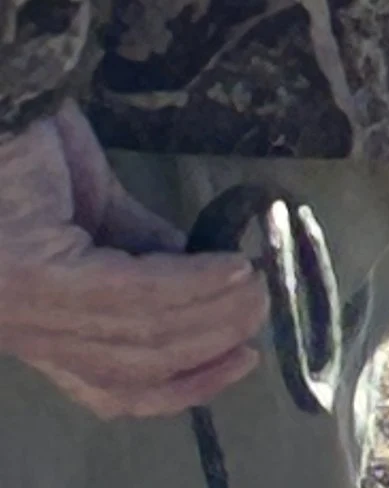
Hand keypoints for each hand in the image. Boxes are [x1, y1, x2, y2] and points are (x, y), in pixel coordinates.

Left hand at [0, 106, 267, 418]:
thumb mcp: (89, 211)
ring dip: (212, 315)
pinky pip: (130, 291)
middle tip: (263, 307)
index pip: (108, 391)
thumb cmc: (22, 150)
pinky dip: (190, 284)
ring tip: (256, 286)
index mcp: (29, 323)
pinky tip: (230, 268)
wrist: (1, 96)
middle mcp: (20, 330)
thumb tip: (204, 275)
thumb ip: (138, 247)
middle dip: (211, 344)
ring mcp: (21, 306)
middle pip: (131, 369)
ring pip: (137, 337)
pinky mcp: (32, 274)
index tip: (243, 359)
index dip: (182, 387)